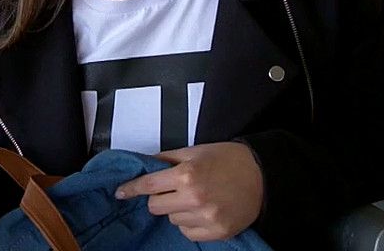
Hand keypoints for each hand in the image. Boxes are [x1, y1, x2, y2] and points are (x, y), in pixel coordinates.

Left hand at [115, 142, 263, 241]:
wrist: (262, 176)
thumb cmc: (228, 159)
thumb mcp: (195, 151)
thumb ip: (167, 159)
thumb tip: (144, 166)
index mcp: (187, 174)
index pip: (148, 185)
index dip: (131, 189)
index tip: (121, 193)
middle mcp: (194, 198)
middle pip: (155, 206)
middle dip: (160, 197)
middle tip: (175, 188)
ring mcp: (206, 218)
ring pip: (172, 220)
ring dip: (177, 210)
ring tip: (197, 198)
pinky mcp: (217, 232)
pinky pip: (188, 233)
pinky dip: (191, 223)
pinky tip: (204, 210)